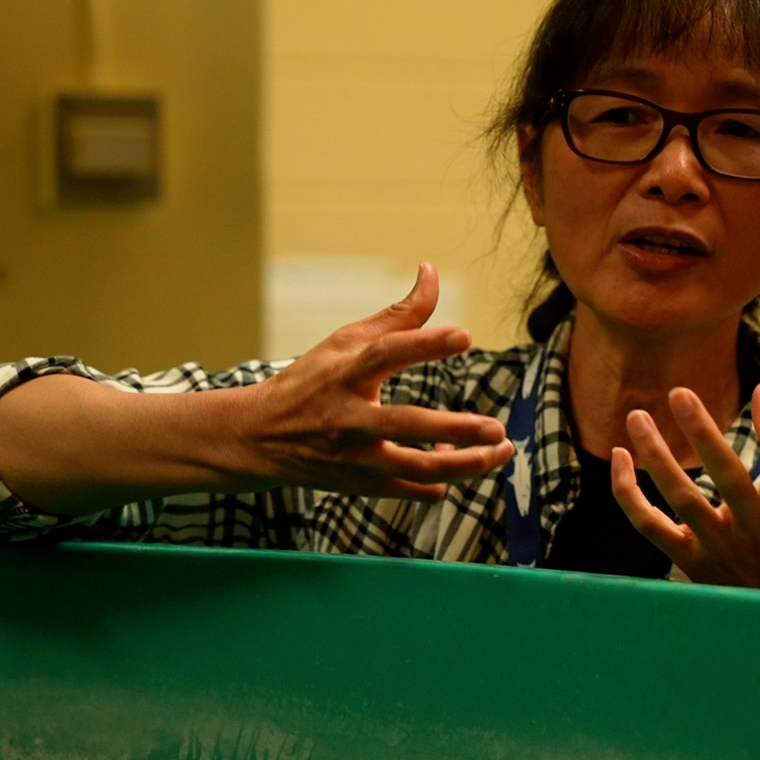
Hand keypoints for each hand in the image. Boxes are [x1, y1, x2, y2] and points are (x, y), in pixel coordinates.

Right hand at [238, 262, 512, 499]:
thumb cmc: (312, 381)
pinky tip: (461, 465)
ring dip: (463, 464)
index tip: (465, 335)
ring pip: (413, 467)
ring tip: (500, 451)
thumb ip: (398, 314)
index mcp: (344, 373)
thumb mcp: (346, 341)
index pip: (385, 354)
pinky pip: (408, 489)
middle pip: (405, 424)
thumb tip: (430, 270)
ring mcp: (354, 456)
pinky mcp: (359, 484)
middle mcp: (348, 417)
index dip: (425, 343)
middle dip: (454, 429)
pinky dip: (439, 483)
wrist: (259, 437)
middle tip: (496, 428)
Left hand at [612, 356, 759, 594]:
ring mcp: (721, 546)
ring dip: (656, 456)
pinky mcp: (691, 561)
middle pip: (728, 474)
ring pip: (681, 498)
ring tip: (637, 417)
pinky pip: (649, 525)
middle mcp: (757, 525)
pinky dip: (628, 493)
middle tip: (679, 392)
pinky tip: (620, 459)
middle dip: (703, 432)